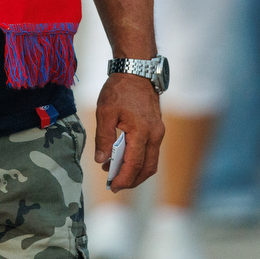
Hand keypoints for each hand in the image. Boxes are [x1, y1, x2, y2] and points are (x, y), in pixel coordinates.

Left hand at [92, 72, 164, 191]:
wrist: (137, 71)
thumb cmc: (119, 89)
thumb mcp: (105, 112)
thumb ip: (103, 138)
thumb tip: (101, 160)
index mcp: (142, 132)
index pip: (134, 164)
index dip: (123, 179)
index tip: (112, 187)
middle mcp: (155, 135)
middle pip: (147, 168)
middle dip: (132, 180)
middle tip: (114, 184)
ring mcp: (158, 132)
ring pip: (151, 161)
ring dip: (135, 171)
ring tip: (114, 171)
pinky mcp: (157, 129)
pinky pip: (150, 151)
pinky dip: (139, 160)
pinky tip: (122, 157)